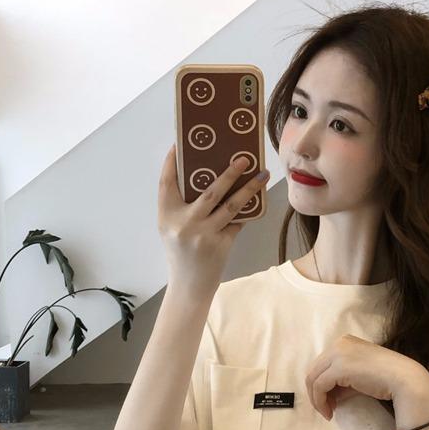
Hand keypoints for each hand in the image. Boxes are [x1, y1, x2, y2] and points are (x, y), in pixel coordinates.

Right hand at [157, 145, 269, 297]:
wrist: (188, 287)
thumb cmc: (181, 253)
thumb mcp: (172, 228)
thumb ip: (182, 205)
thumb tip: (207, 175)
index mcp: (166, 215)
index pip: (167, 182)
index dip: (172, 161)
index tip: (179, 143)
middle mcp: (184, 223)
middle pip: (209, 191)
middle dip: (229, 172)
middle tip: (243, 157)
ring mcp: (203, 235)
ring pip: (231, 205)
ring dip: (249, 188)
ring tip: (262, 174)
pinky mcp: (220, 245)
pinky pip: (237, 222)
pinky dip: (247, 210)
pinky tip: (259, 199)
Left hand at [305, 338, 428, 422]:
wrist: (403, 379)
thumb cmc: (385, 379)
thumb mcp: (358, 376)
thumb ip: (342, 381)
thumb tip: (328, 396)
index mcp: (344, 342)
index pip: (322, 364)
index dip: (321, 385)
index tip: (330, 402)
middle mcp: (339, 343)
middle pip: (314, 370)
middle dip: (316, 393)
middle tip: (326, 409)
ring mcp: (338, 353)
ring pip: (313, 378)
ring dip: (317, 399)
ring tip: (328, 413)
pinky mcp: (339, 367)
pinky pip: (319, 386)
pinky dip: (320, 402)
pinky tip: (330, 412)